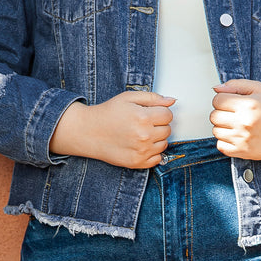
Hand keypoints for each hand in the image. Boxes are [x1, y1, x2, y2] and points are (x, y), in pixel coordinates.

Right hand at [50, 91, 175, 168]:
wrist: (89, 131)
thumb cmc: (108, 113)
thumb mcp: (129, 97)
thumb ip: (153, 98)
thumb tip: (172, 101)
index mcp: (143, 117)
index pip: (168, 115)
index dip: (160, 112)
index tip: (150, 113)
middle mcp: (144, 135)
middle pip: (167, 129)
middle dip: (158, 125)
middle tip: (143, 123)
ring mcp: (141, 151)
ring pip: (164, 144)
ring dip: (156, 139)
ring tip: (140, 134)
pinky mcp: (137, 162)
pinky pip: (158, 158)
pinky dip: (152, 152)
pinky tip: (140, 145)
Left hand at [210, 80, 260, 159]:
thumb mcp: (258, 89)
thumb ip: (235, 85)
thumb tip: (216, 88)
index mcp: (248, 105)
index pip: (217, 100)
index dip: (222, 99)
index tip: (230, 102)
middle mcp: (244, 123)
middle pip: (213, 116)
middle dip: (221, 112)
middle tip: (232, 113)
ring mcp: (242, 139)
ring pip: (215, 131)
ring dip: (222, 127)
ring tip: (236, 124)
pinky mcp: (242, 151)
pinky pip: (220, 145)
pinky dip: (225, 141)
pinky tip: (236, 135)